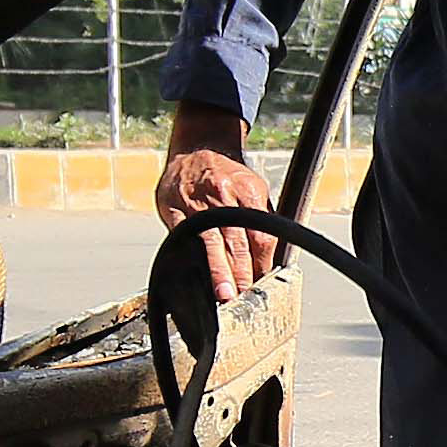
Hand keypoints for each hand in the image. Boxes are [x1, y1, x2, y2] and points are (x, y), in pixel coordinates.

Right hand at [158, 110, 277, 298]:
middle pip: (237, 243)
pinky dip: (192, 258)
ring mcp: (197, 203)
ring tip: (224, 294)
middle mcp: (223, 196)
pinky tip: (196, 275)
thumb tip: (271, 257)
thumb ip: (262, 219)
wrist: (195, 150)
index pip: (260, 235)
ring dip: (219, 271)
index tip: (262, 281)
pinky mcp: (175, 209)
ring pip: (211, 243)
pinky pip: (185, 238)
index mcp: (248, 190)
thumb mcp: (253, 188)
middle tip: (244, 296)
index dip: (262, 263)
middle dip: (242, 273)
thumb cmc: (227, 175)